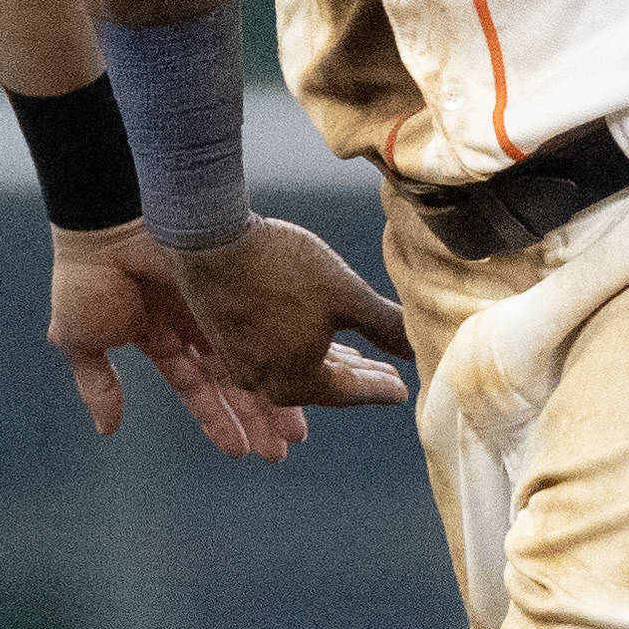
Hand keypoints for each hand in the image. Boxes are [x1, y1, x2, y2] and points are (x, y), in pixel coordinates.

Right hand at [48, 223, 295, 458]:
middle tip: (283, 450)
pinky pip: (267, 324)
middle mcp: (192, 322)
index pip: (193, 386)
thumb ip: (97, 384)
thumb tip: (108, 429)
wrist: (107, 223)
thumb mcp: (81, 340)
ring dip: (274, 394)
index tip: (241, 451)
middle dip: (255, 415)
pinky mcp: (233, 283)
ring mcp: (215, 301)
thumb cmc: (87, 279)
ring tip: (297, 432)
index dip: (216, 418)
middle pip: (232, 378)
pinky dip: (284, 349)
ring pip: (253, 358)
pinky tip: (307, 376)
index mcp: (157, 336)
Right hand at [165, 217, 412, 415]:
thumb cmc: (281, 268)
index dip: (379, 388)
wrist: (209, 238)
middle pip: (321, 383)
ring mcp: (239, 362)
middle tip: (387, 378)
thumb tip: (420, 346)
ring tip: (354, 356)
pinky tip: (309, 336)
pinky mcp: (225, 338)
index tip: (402, 390)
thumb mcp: (346, 296)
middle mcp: (263, 383)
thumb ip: (385, 325)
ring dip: (328, 362)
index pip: (349, 391)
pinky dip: (299, 349)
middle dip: (357, 378)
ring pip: (295, 367)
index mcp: (295, 382)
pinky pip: (272, 353)